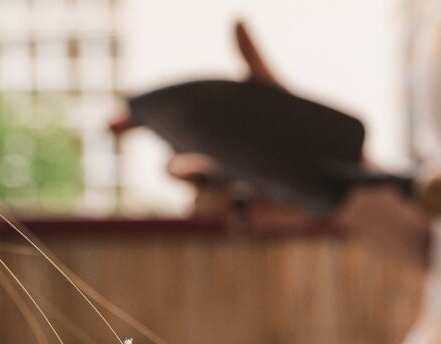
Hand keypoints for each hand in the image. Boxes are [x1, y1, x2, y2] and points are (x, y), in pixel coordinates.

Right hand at [117, 22, 316, 228]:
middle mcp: (214, 166)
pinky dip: (241, 224)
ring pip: (208, 200)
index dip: (133, 125)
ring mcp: (235, 192)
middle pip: (183, 173)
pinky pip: (242, 225)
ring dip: (210, 196)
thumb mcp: (272, 94)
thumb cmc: (292, 126)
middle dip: (179, 171)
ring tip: (218, 187)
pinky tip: (244, 223)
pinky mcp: (259, 212)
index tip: (110, 123)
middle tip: (173, 166)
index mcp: (206, 134)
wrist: (330, 163)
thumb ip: (254, 62)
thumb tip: (237, 19)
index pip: (161, 130)